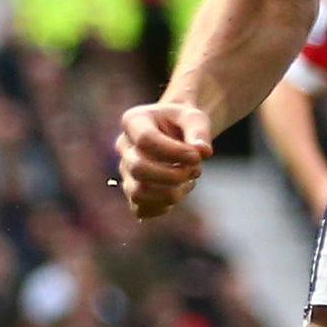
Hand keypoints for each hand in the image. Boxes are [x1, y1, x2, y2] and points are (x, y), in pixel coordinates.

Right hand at [116, 101, 211, 218]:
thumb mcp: (194, 117)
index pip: (145, 140)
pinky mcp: (132, 190)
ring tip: (189, 181)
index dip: (174, 152)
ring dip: (170, 194)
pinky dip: (164, 207)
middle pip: (138, 169)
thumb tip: (203, 151)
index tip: (197, 156)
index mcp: (134, 121)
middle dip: (172, 176)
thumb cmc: (182, 122)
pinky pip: (141, 209)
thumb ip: (199, 131)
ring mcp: (125, 170)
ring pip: (137, 193)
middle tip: (195, 170)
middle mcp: (124, 146)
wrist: (175, 130)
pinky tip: (180, 191)